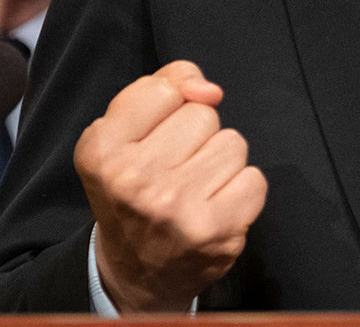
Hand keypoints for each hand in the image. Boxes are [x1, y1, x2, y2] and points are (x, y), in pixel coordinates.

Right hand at [74, 60, 267, 312]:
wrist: (135, 275)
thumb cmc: (134, 188)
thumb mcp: (123, 131)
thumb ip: (163, 85)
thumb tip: (210, 90)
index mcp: (102, 151)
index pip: (164, 89)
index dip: (167, 109)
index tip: (153, 138)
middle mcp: (134, 180)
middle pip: (204, 114)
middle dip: (196, 136)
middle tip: (174, 170)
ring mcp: (176, 207)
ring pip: (233, 143)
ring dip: (221, 163)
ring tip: (194, 189)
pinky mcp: (214, 230)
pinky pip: (255, 179)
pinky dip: (241, 191)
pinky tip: (215, 208)